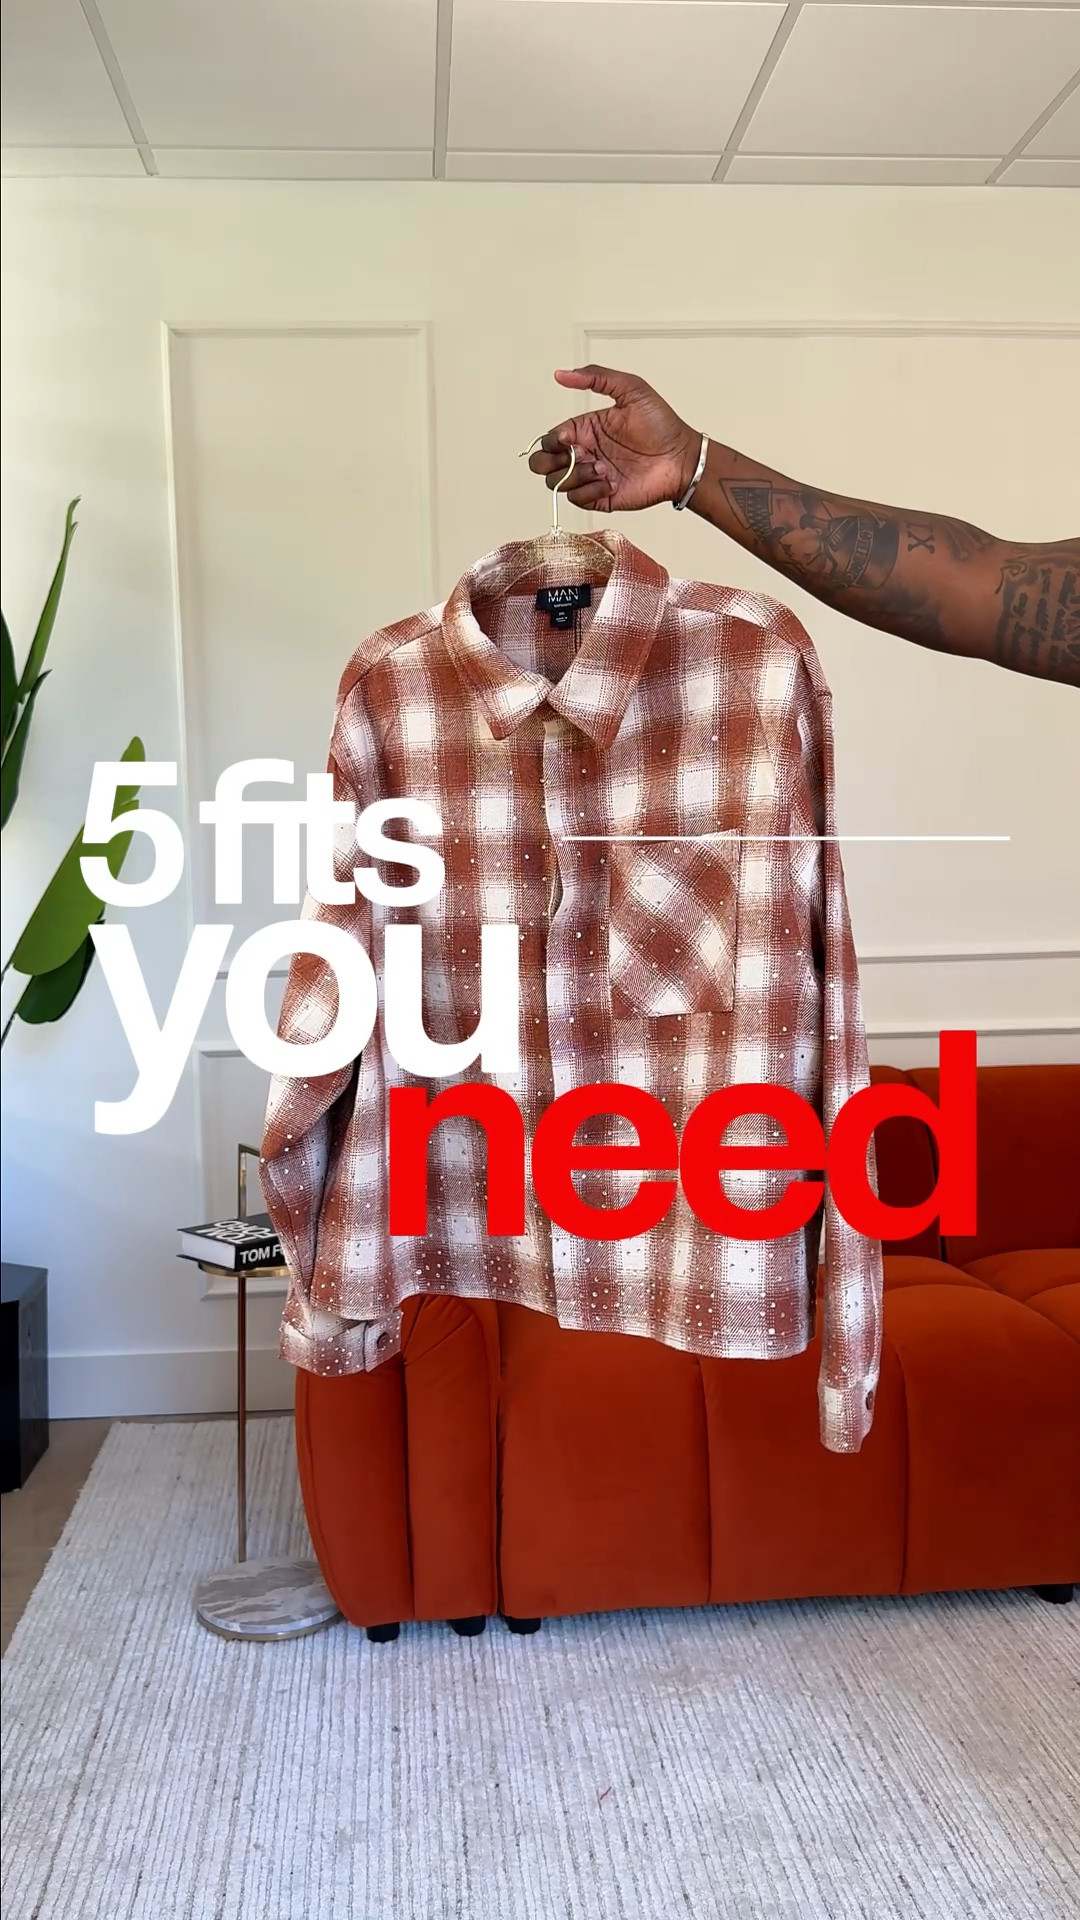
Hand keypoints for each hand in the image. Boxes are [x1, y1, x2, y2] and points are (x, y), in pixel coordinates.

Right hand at [528, 366, 701, 512]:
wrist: (682, 458)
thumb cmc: (662, 424)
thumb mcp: (631, 389)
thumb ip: (596, 378)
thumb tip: (560, 374)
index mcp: (585, 429)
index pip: (551, 438)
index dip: (554, 440)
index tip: (572, 438)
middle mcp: (584, 453)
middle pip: (542, 463)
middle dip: (550, 461)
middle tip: (579, 456)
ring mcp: (591, 477)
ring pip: (557, 483)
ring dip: (575, 475)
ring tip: (603, 468)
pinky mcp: (600, 497)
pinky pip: (577, 500)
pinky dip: (589, 491)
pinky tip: (610, 482)